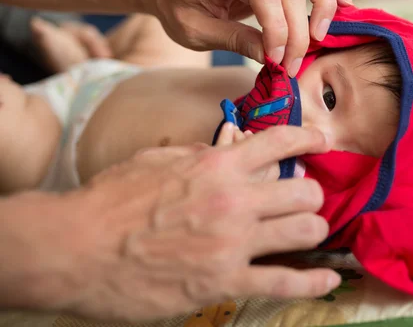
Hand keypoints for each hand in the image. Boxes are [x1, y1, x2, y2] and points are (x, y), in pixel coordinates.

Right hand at [34, 126, 338, 320]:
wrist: (75, 247)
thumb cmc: (110, 200)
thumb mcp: (156, 160)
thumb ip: (198, 155)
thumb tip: (226, 150)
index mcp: (217, 165)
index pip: (278, 142)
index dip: (307, 138)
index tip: (321, 141)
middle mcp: (233, 200)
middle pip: (305, 193)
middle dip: (310, 196)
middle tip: (302, 202)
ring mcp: (232, 243)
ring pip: (305, 232)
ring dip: (312, 232)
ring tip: (306, 234)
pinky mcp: (223, 282)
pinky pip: (284, 283)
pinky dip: (313, 283)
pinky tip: (328, 280)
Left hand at [145, 0, 351, 76]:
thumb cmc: (179, 8)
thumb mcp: (197, 31)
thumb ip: (235, 40)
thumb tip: (273, 58)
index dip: (277, 28)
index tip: (275, 60)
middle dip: (296, 33)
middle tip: (291, 66)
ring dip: (322, 7)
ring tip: (320, 38)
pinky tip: (344, 8)